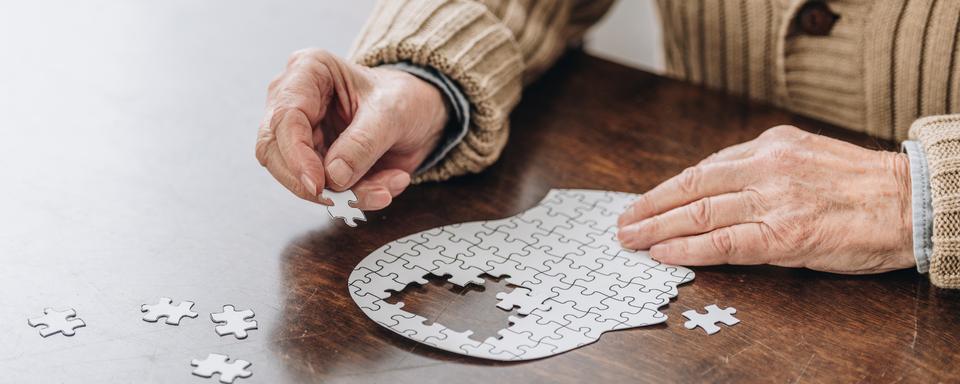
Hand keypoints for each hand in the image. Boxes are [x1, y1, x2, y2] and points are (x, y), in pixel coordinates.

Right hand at [256, 49, 448, 209]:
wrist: (419, 114)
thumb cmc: (403, 98)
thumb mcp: (392, 113)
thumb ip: (363, 143)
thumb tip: (333, 176)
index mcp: (308, 71)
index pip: (284, 117)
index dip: (296, 156)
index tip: (319, 184)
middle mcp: (294, 101)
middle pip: (275, 152)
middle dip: (312, 183)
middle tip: (347, 200)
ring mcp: (300, 134)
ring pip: (298, 177)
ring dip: (343, 194)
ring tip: (384, 190)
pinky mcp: (313, 161)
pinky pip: (323, 190)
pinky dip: (355, 196)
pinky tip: (386, 186)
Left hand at [617, 125, 915, 273]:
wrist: (910, 202)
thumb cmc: (860, 185)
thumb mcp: (805, 156)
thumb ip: (761, 167)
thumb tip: (715, 188)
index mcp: (770, 146)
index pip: (703, 168)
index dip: (667, 189)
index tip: (644, 201)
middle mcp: (765, 168)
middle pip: (691, 188)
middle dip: (650, 207)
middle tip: (623, 223)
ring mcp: (773, 201)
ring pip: (699, 214)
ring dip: (657, 228)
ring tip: (632, 239)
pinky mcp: (784, 236)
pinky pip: (723, 243)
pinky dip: (687, 249)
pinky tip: (664, 253)